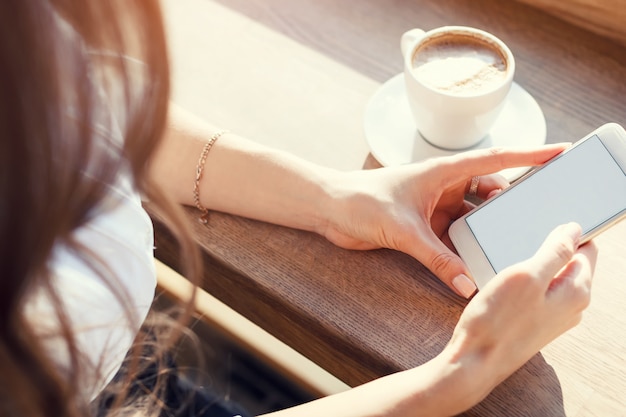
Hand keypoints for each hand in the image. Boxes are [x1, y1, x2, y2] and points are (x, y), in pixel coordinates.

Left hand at [321, 144, 567, 296]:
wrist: (328, 209)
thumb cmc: (360, 201)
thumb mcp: (403, 228)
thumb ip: (436, 258)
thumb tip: (466, 285)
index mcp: (443, 171)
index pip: (495, 160)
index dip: (529, 155)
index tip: (560, 153)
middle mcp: (444, 188)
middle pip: (489, 194)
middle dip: (512, 205)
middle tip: (540, 218)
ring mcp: (435, 208)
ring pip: (473, 220)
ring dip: (487, 232)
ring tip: (514, 246)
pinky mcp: (424, 228)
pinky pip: (453, 240)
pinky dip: (465, 251)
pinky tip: (478, 266)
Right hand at [438, 223, 596, 411]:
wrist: (473, 362)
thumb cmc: (496, 321)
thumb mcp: (526, 276)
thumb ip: (554, 251)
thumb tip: (574, 229)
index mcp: (576, 291)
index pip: (587, 249)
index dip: (567, 233)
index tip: (540, 228)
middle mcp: (571, 305)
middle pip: (569, 262)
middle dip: (548, 248)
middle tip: (518, 245)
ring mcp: (553, 315)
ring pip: (551, 276)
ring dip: (532, 264)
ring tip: (508, 263)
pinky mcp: (534, 321)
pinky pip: (537, 291)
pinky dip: (524, 280)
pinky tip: (504, 283)